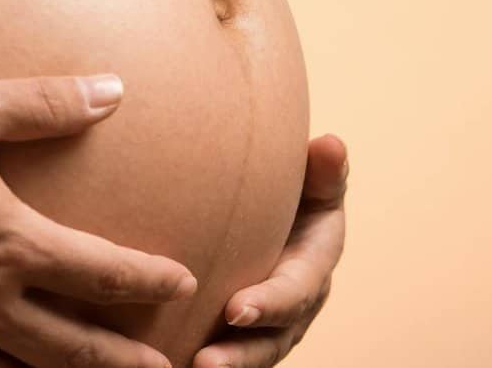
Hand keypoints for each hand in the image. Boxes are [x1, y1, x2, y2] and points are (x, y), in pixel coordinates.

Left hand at [193, 134, 348, 367]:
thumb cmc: (296, 191)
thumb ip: (323, 171)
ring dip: (222, 367)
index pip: (296, 291)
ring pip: (249, 357)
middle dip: (241, 356)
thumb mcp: (315, 181)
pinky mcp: (240, 336)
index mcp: (314, 266)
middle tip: (206, 363)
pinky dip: (196, 361)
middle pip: (272, 340)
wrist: (276, 213)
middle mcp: (295, 306)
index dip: (272, 304)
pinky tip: (161, 364)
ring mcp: (269, 327)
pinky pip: (225, 355)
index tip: (236, 311)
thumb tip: (330, 145)